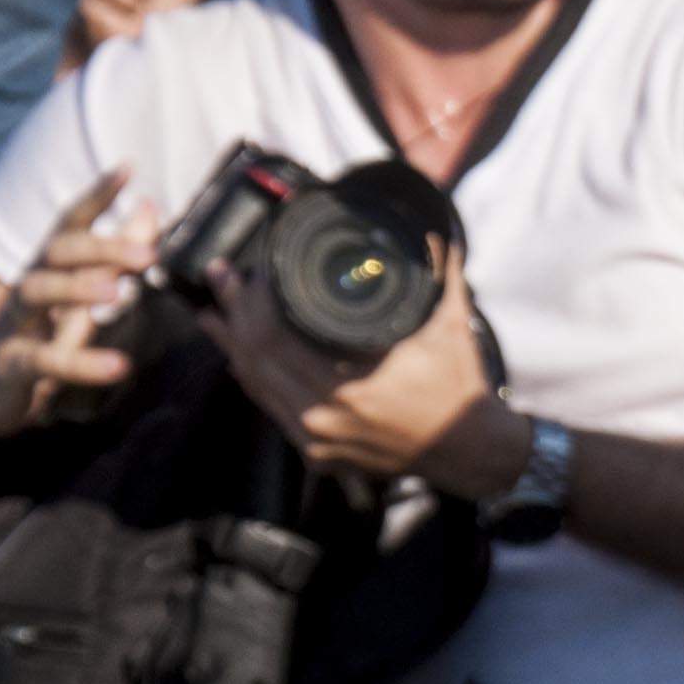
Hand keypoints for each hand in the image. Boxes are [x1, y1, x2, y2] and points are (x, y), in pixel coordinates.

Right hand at [0, 168, 158, 444]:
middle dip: (102, 246)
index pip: (70, 223)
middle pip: (58, 253)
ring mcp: (14, 323)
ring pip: (38, 293)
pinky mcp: (10, 365)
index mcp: (48, 268)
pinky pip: (44, 361)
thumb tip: (149, 208)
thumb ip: (115, 257)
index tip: (127, 166)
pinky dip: (81, 364)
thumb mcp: (79, 296)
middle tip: (150, 253)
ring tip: (119, 291)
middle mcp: (28, 286)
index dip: (96, 194)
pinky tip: (118, 366)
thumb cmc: (38, 334)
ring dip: (77, 288)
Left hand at [202, 235, 519, 487]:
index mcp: (347, 390)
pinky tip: (239, 358)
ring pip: (254, 386)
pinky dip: (253, 380)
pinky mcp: (317, 454)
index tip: (252, 268)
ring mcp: (316, 441)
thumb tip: (432, 229)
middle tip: (219, 275)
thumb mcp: (449, 328)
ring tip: (212, 311)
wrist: (471, 451)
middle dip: (231, 312)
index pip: (274, 336)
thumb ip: (438, 275)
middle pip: (253, 358)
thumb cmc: (459, 391)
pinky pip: (271, 410)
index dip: (254, 299)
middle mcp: (323, 419)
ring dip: (231, 345)